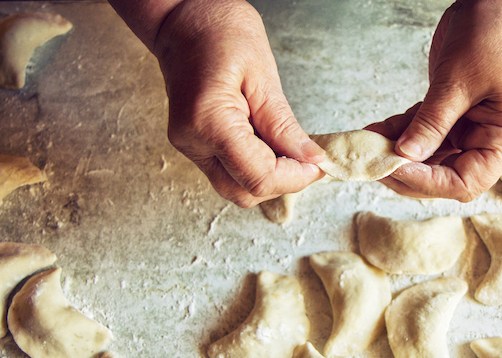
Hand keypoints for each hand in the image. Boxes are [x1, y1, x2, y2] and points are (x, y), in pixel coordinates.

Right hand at [148, 0, 323, 206]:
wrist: (184, 21)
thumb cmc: (221, 34)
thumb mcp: (263, 75)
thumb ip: (284, 125)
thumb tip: (310, 159)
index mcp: (208, 122)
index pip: (258, 176)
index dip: (295, 178)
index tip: (318, 164)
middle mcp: (192, 142)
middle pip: (244, 192)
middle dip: (283, 183)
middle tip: (308, 160)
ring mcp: (190, 147)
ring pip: (235, 189)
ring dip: (269, 178)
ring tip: (290, 152)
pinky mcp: (194, 146)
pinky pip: (228, 173)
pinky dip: (255, 168)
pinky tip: (271, 146)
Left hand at [366, 0, 501, 201]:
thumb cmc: (496, 33)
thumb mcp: (459, 80)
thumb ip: (433, 121)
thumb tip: (405, 156)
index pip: (465, 182)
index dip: (429, 181)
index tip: (397, 166)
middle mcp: (485, 140)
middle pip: (442, 176)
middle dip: (407, 172)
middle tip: (374, 163)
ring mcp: (465, 128)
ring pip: (426, 157)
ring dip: (396, 154)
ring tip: (367, 147)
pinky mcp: (447, 112)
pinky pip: (419, 132)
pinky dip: (396, 133)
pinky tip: (373, 131)